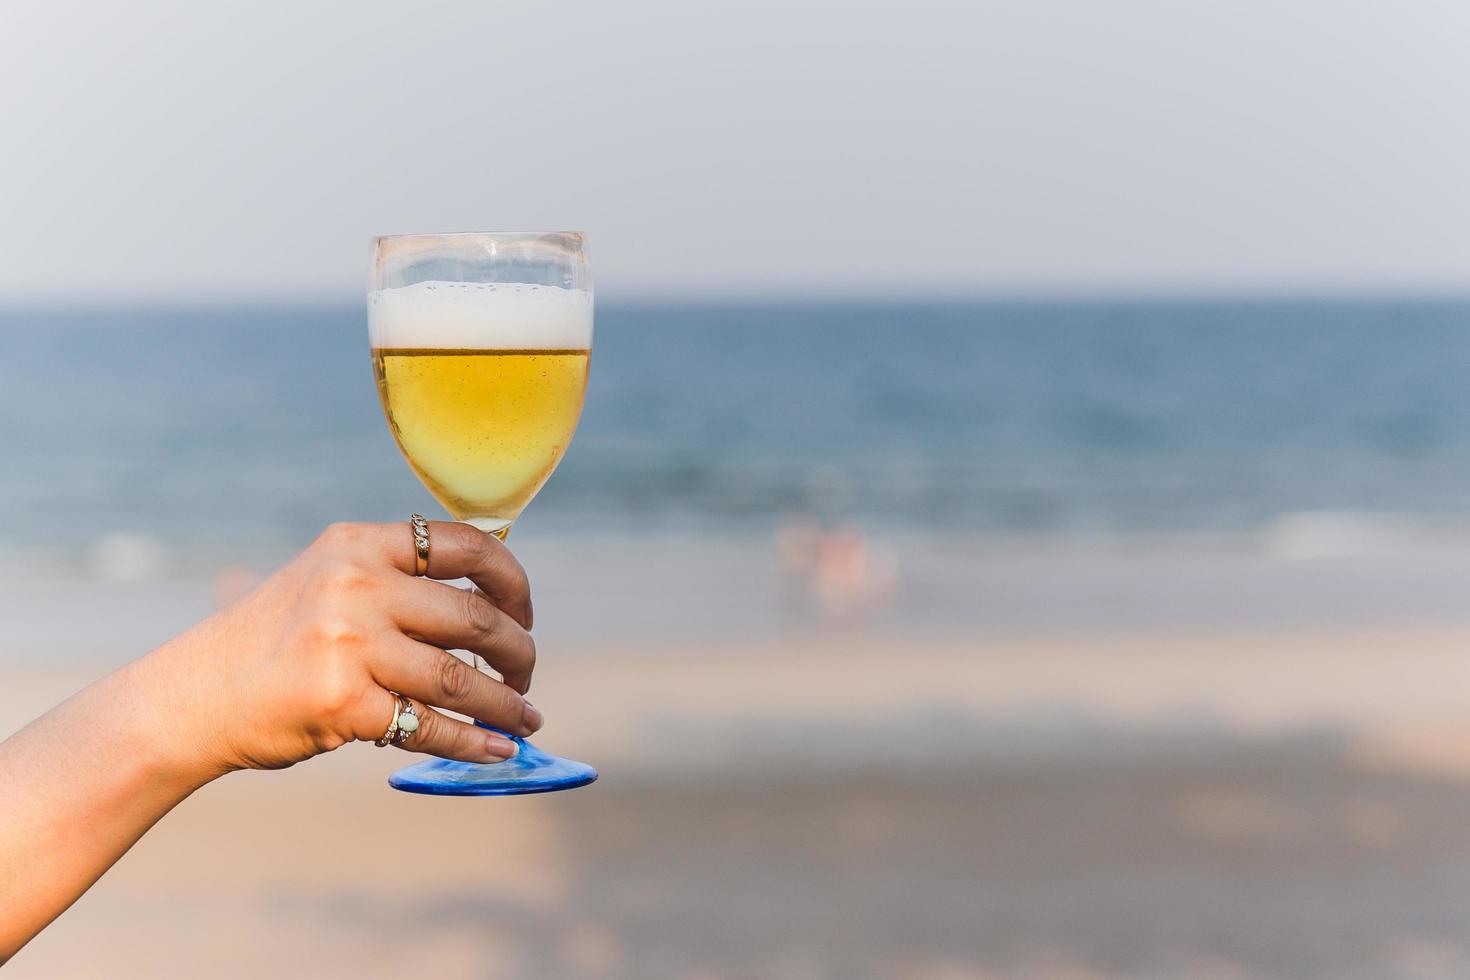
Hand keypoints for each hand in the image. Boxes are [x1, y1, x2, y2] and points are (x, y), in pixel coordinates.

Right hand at [144, 520, 541, 777]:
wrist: (194, 698)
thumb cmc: (274, 642)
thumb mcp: (326, 580)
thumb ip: (395, 579)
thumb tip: (492, 604)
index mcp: (358, 544)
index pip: (464, 544)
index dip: (511, 580)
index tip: (523, 612)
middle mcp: (355, 585)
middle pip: (474, 616)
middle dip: (518, 651)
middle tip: (525, 675)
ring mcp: (349, 643)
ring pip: (461, 677)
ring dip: (506, 703)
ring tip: (525, 718)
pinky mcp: (344, 703)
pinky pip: (431, 726)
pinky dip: (474, 742)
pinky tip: (498, 749)